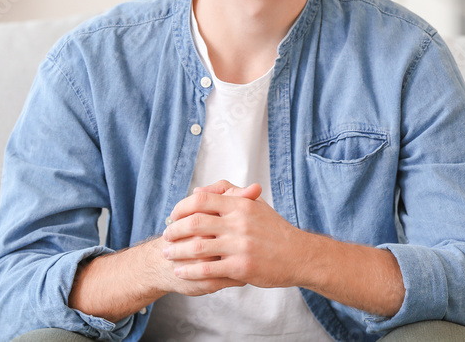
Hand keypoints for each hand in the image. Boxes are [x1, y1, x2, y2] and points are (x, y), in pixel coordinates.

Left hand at [161, 179, 304, 288]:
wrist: (299, 255)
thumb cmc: (275, 230)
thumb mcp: (255, 205)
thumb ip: (228, 195)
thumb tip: (199, 191)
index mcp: (240, 205)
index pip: (202, 200)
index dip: (181, 207)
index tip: (173, 215)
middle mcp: (239, 223)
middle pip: (195, 223)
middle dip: (174, 230)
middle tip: (165, 236)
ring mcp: (240, 246)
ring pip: (198, 248)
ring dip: (178, 252)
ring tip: (167, 254)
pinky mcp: (241, 267)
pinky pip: (208, 270)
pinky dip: (190, 271)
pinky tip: (180, 272)